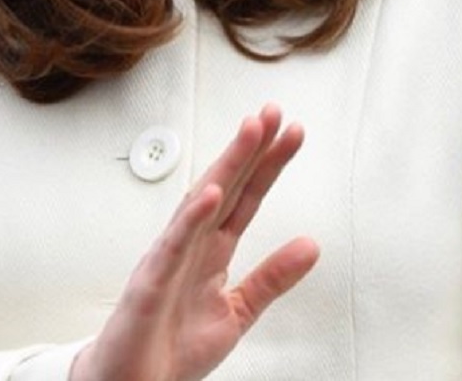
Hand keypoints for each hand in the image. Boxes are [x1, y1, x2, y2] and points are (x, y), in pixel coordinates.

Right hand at [70, 104, 318, 380]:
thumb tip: (311, 244)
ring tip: (250, 132)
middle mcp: (190, 245)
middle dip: (249, 149)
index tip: (291, 132)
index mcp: (211, 251)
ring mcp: (168, 260)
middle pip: (225, 186)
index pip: (246, 197)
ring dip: (226, 165)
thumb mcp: (236, 311)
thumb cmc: (170, 349)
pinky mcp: (149, 285)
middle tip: (273, 112)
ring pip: (200, 202)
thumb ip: (272, 277)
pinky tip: (211, 193)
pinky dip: (190, 219)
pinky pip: (172, 247)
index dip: (269, 165)